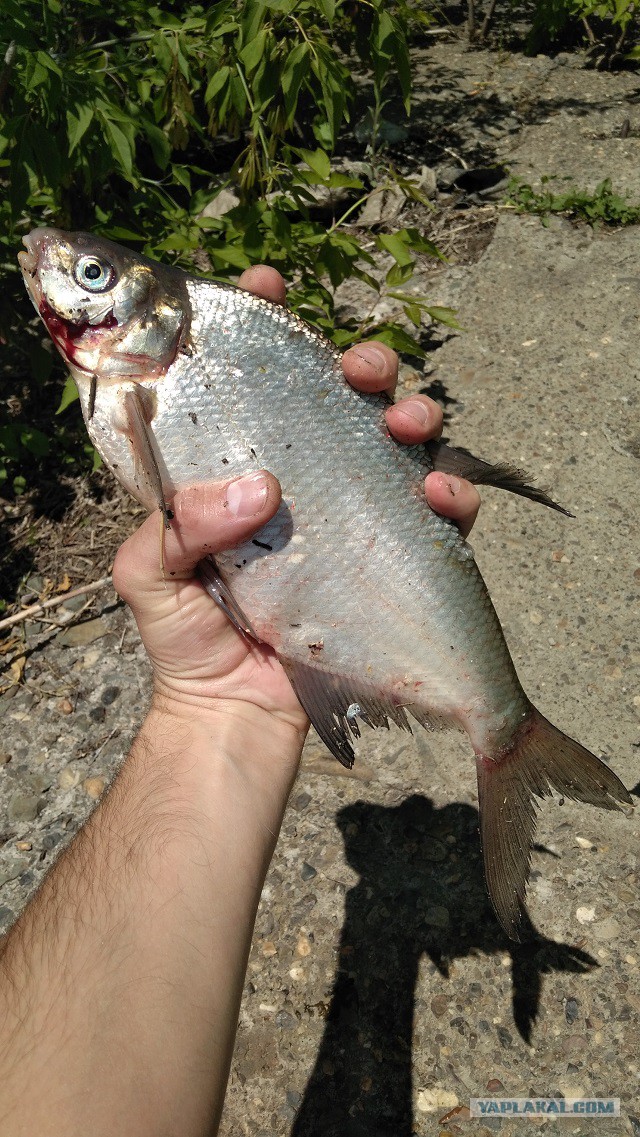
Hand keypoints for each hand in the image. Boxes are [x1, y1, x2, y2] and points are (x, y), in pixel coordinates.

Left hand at [113, 268, 481, 763]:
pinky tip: (443, 493)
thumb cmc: (186, 641)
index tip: (267, 281)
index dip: (260, 321)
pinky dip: (453, 494)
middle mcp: (302, 477)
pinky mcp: (393, 556)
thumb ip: (177, 525)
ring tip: (407, 423)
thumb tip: (260, 490)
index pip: (252, 379)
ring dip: (414, 411)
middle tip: (361, 369)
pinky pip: (439, 512)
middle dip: (363, 363)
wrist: (234, 716)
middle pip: (342, 396)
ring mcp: (351, 514)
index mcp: (236, 465)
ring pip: (399, 439)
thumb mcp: (148, 574)